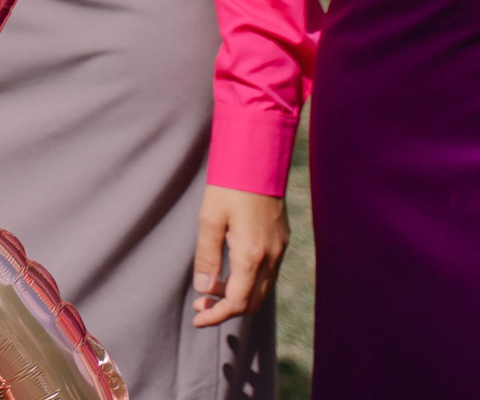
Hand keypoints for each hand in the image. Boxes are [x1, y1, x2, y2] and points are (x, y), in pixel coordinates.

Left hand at [192, 185, 286, 325]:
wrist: (258, 159)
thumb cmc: (229, 185)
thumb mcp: (209, 219)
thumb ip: (206, 256)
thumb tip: (203, 288)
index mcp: (252, 254)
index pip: (237, 301)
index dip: (217, 315)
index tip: (198, 319)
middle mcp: (271, 256)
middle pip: (253, 302)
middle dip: (226, 309)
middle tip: (200, 306)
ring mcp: (280, 249)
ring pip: (262, 290)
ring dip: (238, 297)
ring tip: (210, 291)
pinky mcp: (281, 241)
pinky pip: (267, 274)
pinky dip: (249, 283)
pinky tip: (229, 274)